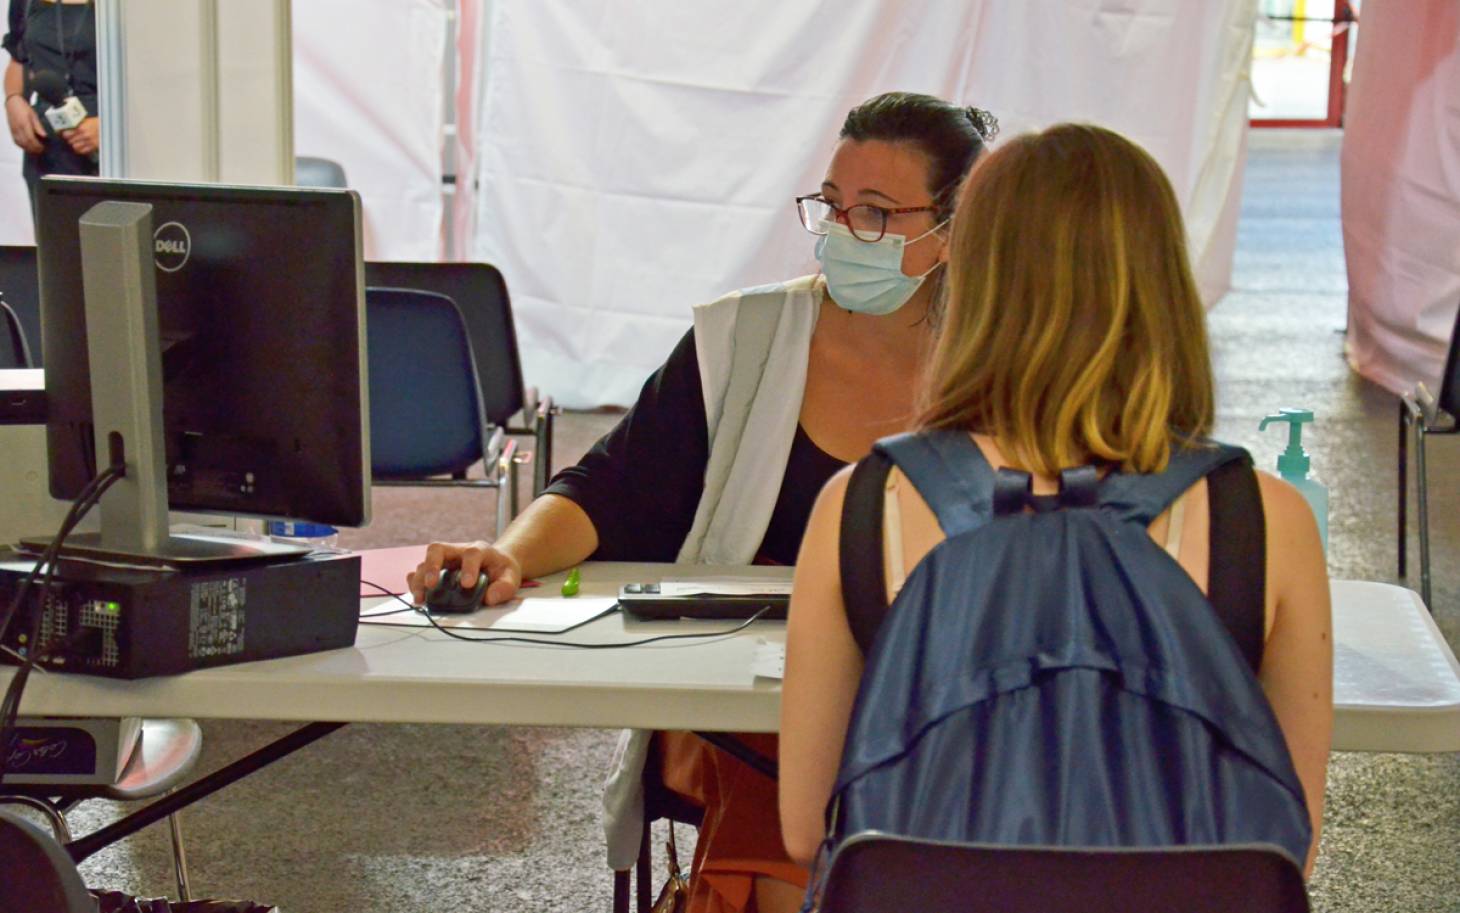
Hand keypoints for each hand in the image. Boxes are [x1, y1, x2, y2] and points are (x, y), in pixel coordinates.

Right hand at [4, 95, 44, 154]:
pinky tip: (27, 147)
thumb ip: (38, 126)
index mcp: (24, 124)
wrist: (12, 103)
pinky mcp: (11, 131)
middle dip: (33, 149)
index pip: (31, 139)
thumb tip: (44, 136)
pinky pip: (16, 141)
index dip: (37, 145)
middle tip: (41, 151)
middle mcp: (17, 128)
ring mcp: (13, 130)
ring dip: (28, 149)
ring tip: (35, 150)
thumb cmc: (24, 108)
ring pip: (20, 143)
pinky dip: (22, 146)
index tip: (43, 148)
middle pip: (25, 143)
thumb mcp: (34, 115)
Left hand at [60, 116, 98, 156]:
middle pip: (70, 141)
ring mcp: (89, 142)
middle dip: (69, 139)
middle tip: (70, 138)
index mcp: (81, 128)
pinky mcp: (93, 147)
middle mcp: (84, 135)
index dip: (64, 134)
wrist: (109, 127)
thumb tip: (69, 127)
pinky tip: (80, 147)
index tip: (64, 134)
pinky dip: (80, 150)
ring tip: (75, 143)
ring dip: (74, 144)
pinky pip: (82, 151)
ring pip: (75, 147)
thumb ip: (78, 124)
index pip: (66, 134)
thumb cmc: (98, 123)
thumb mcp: (87, 121)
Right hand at [408, 540, 522, 606]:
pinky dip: (416, 583)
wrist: (496, 564)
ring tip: (421, 598)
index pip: (471, 554)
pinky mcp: (437, 570)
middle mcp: (458, 551)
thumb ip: (504, 588)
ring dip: (420, 580)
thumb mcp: (511, 578)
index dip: (468, 568)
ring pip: (425, 561)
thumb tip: (489, 598)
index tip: (467, 585)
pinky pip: (420, 572)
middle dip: (432, 566)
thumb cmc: (501, 570)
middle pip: (438, 549)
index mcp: (479, 550)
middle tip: (431, 585)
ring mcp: (445, 560)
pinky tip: (418, 595)